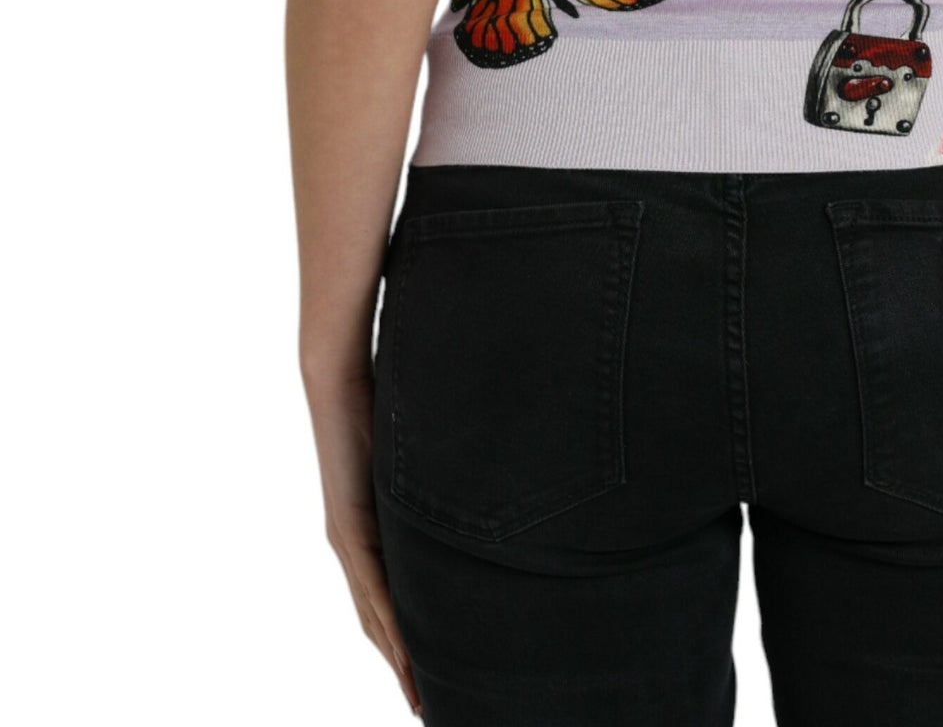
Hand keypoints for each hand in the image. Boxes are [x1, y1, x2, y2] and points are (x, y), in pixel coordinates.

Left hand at [305, 367, 421, 715]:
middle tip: (429, 703)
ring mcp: (349, 536)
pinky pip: (373, 586)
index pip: (390, 597)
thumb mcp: (419, 454)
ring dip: (399, 658)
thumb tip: (478, 478)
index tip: (431, 676)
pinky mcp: (348, 524)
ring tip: (421, 694)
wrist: (338, 373)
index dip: (408, 641)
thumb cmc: (384, 399)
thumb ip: (438, 476)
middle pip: (380, 621)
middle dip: (405, 665)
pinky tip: (405, 654)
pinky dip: (391, 625)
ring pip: (375, 614)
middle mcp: (354, 541)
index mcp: (371, 527)